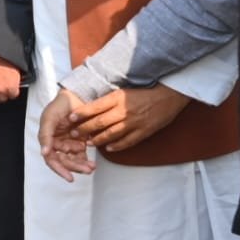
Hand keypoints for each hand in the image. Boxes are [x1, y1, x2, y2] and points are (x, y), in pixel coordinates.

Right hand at [37, 88, 96, 181]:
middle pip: (64, 161)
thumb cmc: (59, 105)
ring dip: (82, 166)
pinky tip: (92, 163)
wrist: (76, 95)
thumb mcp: (49, 118)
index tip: (69, 177)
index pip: (51, 159)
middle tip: (86, 170)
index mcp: (47, 139)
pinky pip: (82, 155)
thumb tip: (44, 152)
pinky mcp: (80, 141)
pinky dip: (86, 160)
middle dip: (75, 167)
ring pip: (74, 160)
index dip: (59, 169)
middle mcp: (57, 144)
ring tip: (91, 167)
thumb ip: (45, 135)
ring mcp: (69, 143)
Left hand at [69, 85, 189, 152]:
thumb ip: (109, 99)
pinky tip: (108, 149)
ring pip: (112, 134)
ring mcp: (134, 122)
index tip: (71, 118)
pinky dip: (117, 146)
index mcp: (118, 97)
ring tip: (89, 143)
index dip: (82, 114)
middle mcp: (124, 110)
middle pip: (100, 122)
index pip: (95, 107)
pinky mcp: (144, 131)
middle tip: (74, 133)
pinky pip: (128, 141)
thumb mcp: (123, 91)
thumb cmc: (144, 92)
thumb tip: (91, 106)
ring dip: (98, 139)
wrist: (168, 96)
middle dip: (85, 129)